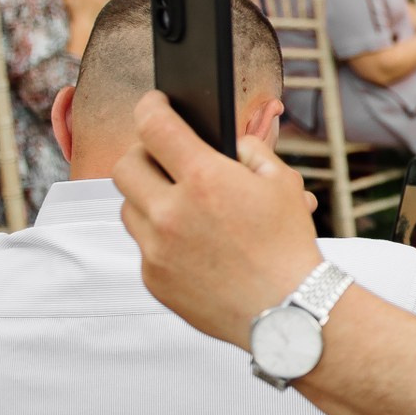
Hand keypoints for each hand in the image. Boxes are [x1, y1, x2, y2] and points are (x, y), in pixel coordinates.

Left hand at [115, 93, 322, 345]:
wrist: (288, 311)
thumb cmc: (289, 245)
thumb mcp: (282, 183)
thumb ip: (250, 150)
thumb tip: (227, 142)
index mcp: (204, 180)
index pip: (155, 126)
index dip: (151, 106)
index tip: (154, 103)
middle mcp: (170, 213)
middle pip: (126, 166)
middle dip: (142, 153)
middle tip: (162, 155)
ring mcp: (157, 249)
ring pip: (127, 207)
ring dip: (147, 197)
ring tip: (179, 203)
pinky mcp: (153, 279)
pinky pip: (143, 246)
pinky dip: (160, 238)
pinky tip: (192, 243)